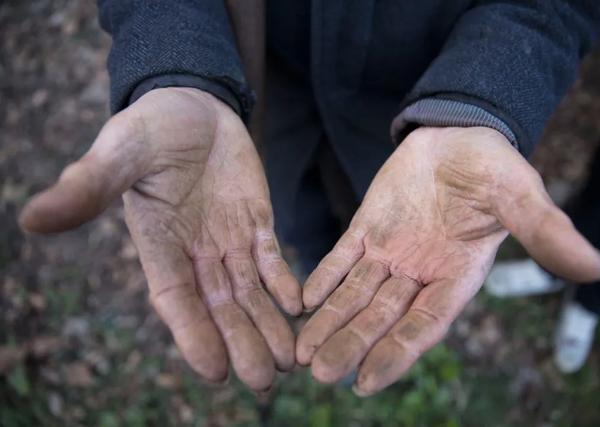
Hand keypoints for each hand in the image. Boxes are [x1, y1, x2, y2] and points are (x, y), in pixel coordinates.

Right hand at [20, 88, 301, 389]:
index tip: (214, 371)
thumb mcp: (120, 152)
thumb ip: (88, 187)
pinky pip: (272, 257)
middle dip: (241, 342)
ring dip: (268, 325)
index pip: (176, 299)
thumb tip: (31, 219)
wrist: (191, 106)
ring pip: (250, 291)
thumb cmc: (149, 128)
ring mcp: (228, 239)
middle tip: (263, 381)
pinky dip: (285, 281)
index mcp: (158, 244)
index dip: (193, 334)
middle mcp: (195, 252)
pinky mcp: (257, 220)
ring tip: (289, 360)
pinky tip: (299, 304)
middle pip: (220, 306)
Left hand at [296, 127, 599, 394]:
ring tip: (301, 351)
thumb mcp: (519, 195)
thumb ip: (545, 231)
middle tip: (317, 372)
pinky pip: (341, 257)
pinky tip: (302, 300)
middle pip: (380, 317)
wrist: (458, 132)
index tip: (365, 382)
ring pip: (355, 294)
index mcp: (456, 274)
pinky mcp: (367, 228)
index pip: (423, 324)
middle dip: (350, 344)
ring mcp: (390, 252)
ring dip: (329, 321)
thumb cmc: (493, 166)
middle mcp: (419, 272)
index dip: (396, 353)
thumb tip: (592, 268)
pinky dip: (323, 277)